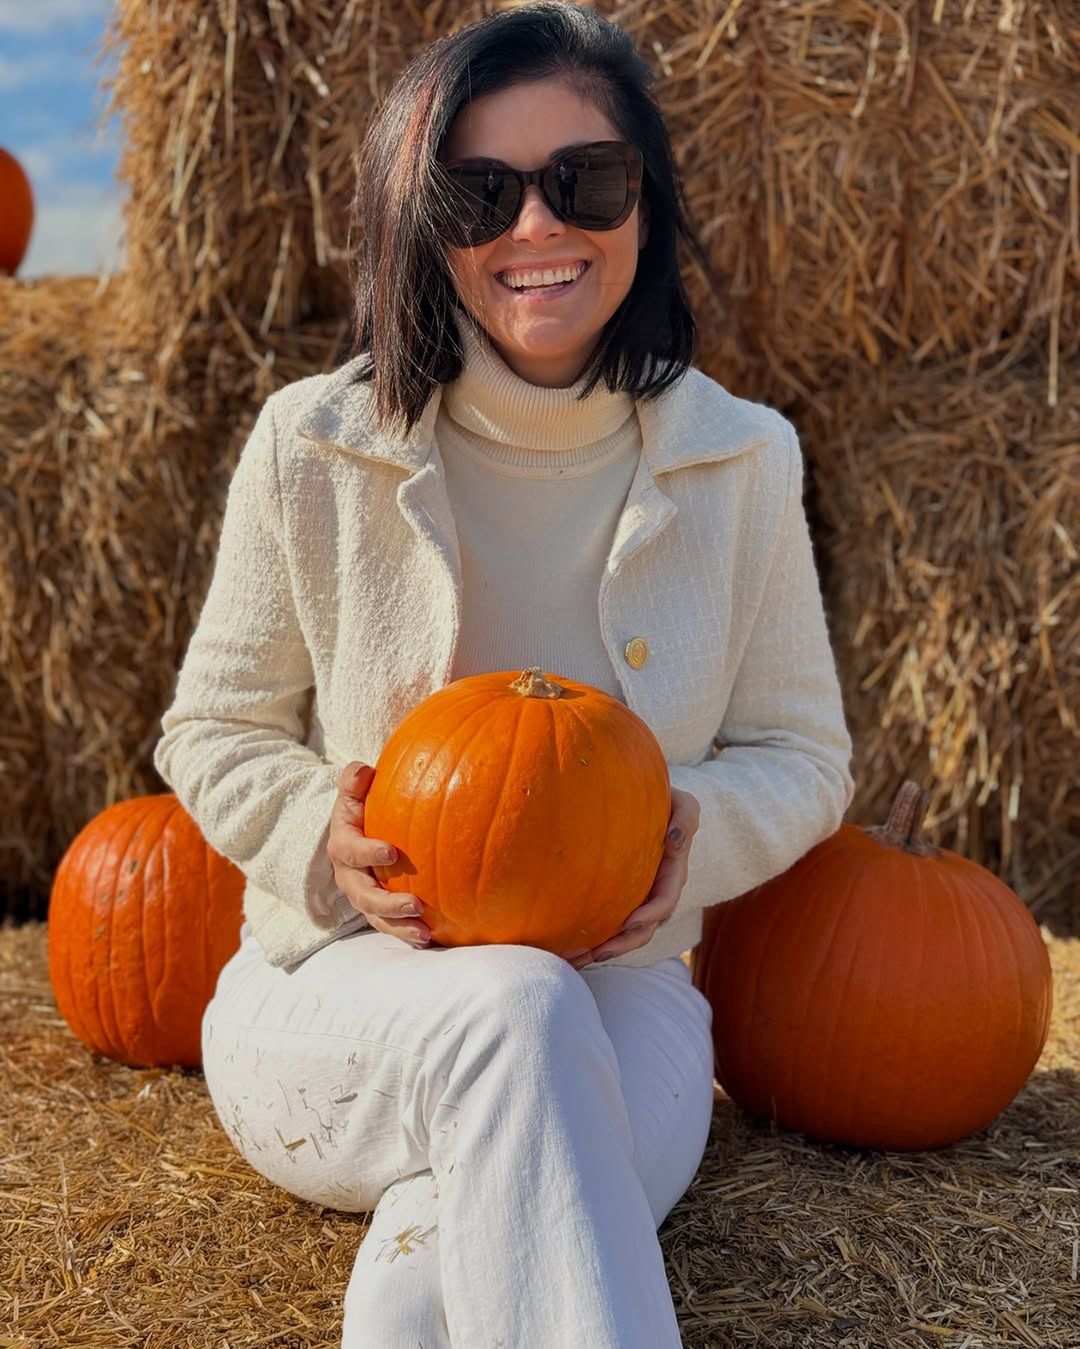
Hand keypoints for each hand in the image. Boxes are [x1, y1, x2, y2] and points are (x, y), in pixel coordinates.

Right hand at [326, 761, 433, 949]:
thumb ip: (354, 780)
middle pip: (363, 896)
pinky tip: (431, 938)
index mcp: (343, 845)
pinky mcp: (377, 910)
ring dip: (399, 927)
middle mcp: (349, 876)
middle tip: (414, 904)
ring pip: (376, 918)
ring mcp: (362, 896)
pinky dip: (407, 934)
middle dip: (386, 904)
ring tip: (424, 933)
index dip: (368, 853)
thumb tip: (363, 770)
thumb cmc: (362, 808)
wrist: (357, 832)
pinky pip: (390, 926)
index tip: (391, 852)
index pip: (351, 851)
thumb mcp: (354, 793)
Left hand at [567, 788, 700, 968]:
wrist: (647, 805)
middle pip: (642, 929)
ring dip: (602, 950)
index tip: (629, 923)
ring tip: (575, 961)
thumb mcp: (684, 805)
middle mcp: (655, 894)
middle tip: (597, 953)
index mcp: (672, 876)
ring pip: (623, 935)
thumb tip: (674, 840)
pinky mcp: (618, 900)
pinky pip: (606, 923)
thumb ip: (685, 819)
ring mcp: (637, 900)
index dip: (649, 916)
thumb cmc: (667, 802)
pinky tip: (566, 950)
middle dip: (622, 944)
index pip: (664, 902)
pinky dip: (589, 939)